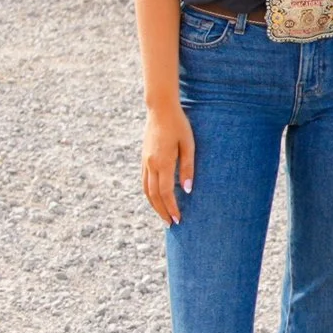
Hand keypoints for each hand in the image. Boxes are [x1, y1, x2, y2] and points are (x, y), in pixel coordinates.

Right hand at [142, 103, 195, 224]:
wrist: (160, 109)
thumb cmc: (179, 125)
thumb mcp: (189, 145)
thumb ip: (188, 168)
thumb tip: (188, 190)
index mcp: (163, 162)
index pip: (166, 193)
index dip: (171, 208)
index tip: (178, 219)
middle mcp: (151, 164)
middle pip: (154, 195)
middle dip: (162, 211)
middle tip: (171, 224)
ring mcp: (145, 161)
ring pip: (146, 190)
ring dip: (154, 205)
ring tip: (163, 215)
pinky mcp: (144, 158)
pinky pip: (144, 181)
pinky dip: (149, 193)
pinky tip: (156, 198)